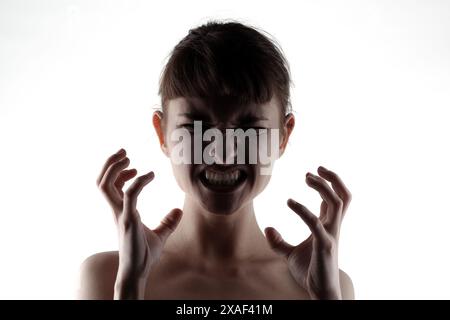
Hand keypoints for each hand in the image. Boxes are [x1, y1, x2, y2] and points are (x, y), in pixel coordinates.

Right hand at [97, 148, 182, 298]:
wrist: (138, 272)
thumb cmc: (144, 255)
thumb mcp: (160, 235)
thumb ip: (167, 222)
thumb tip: (178, 211)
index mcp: (121, 211)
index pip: (110, 187)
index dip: (119, 173)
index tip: (134, 167)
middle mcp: (117, 211)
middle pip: (101, 182)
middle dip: (109, 163)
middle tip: (124, 152)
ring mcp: (120, 214)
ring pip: (104, 185)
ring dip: (113, 167)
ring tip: (127, 157)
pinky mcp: (128, 220)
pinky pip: (129, 194)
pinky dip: (138, 181)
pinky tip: (150, 175)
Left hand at [265, 166, 351, 299]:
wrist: (320, 292)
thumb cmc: (310, 271)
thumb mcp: (289, 254)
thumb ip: (278, 242)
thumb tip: (267, 228)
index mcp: (328, 226)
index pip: (334, 200)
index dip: (326, 183)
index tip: (311, 172)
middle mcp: (333, 228)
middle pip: (343, 196)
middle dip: (333, 178)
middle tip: (315, 169)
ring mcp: (331, 235)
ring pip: (337, 203)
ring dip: (323, 187)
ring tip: (307, 177)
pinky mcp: (325, 245)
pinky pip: (315, 222)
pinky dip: (303, 209)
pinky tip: (289, 202)